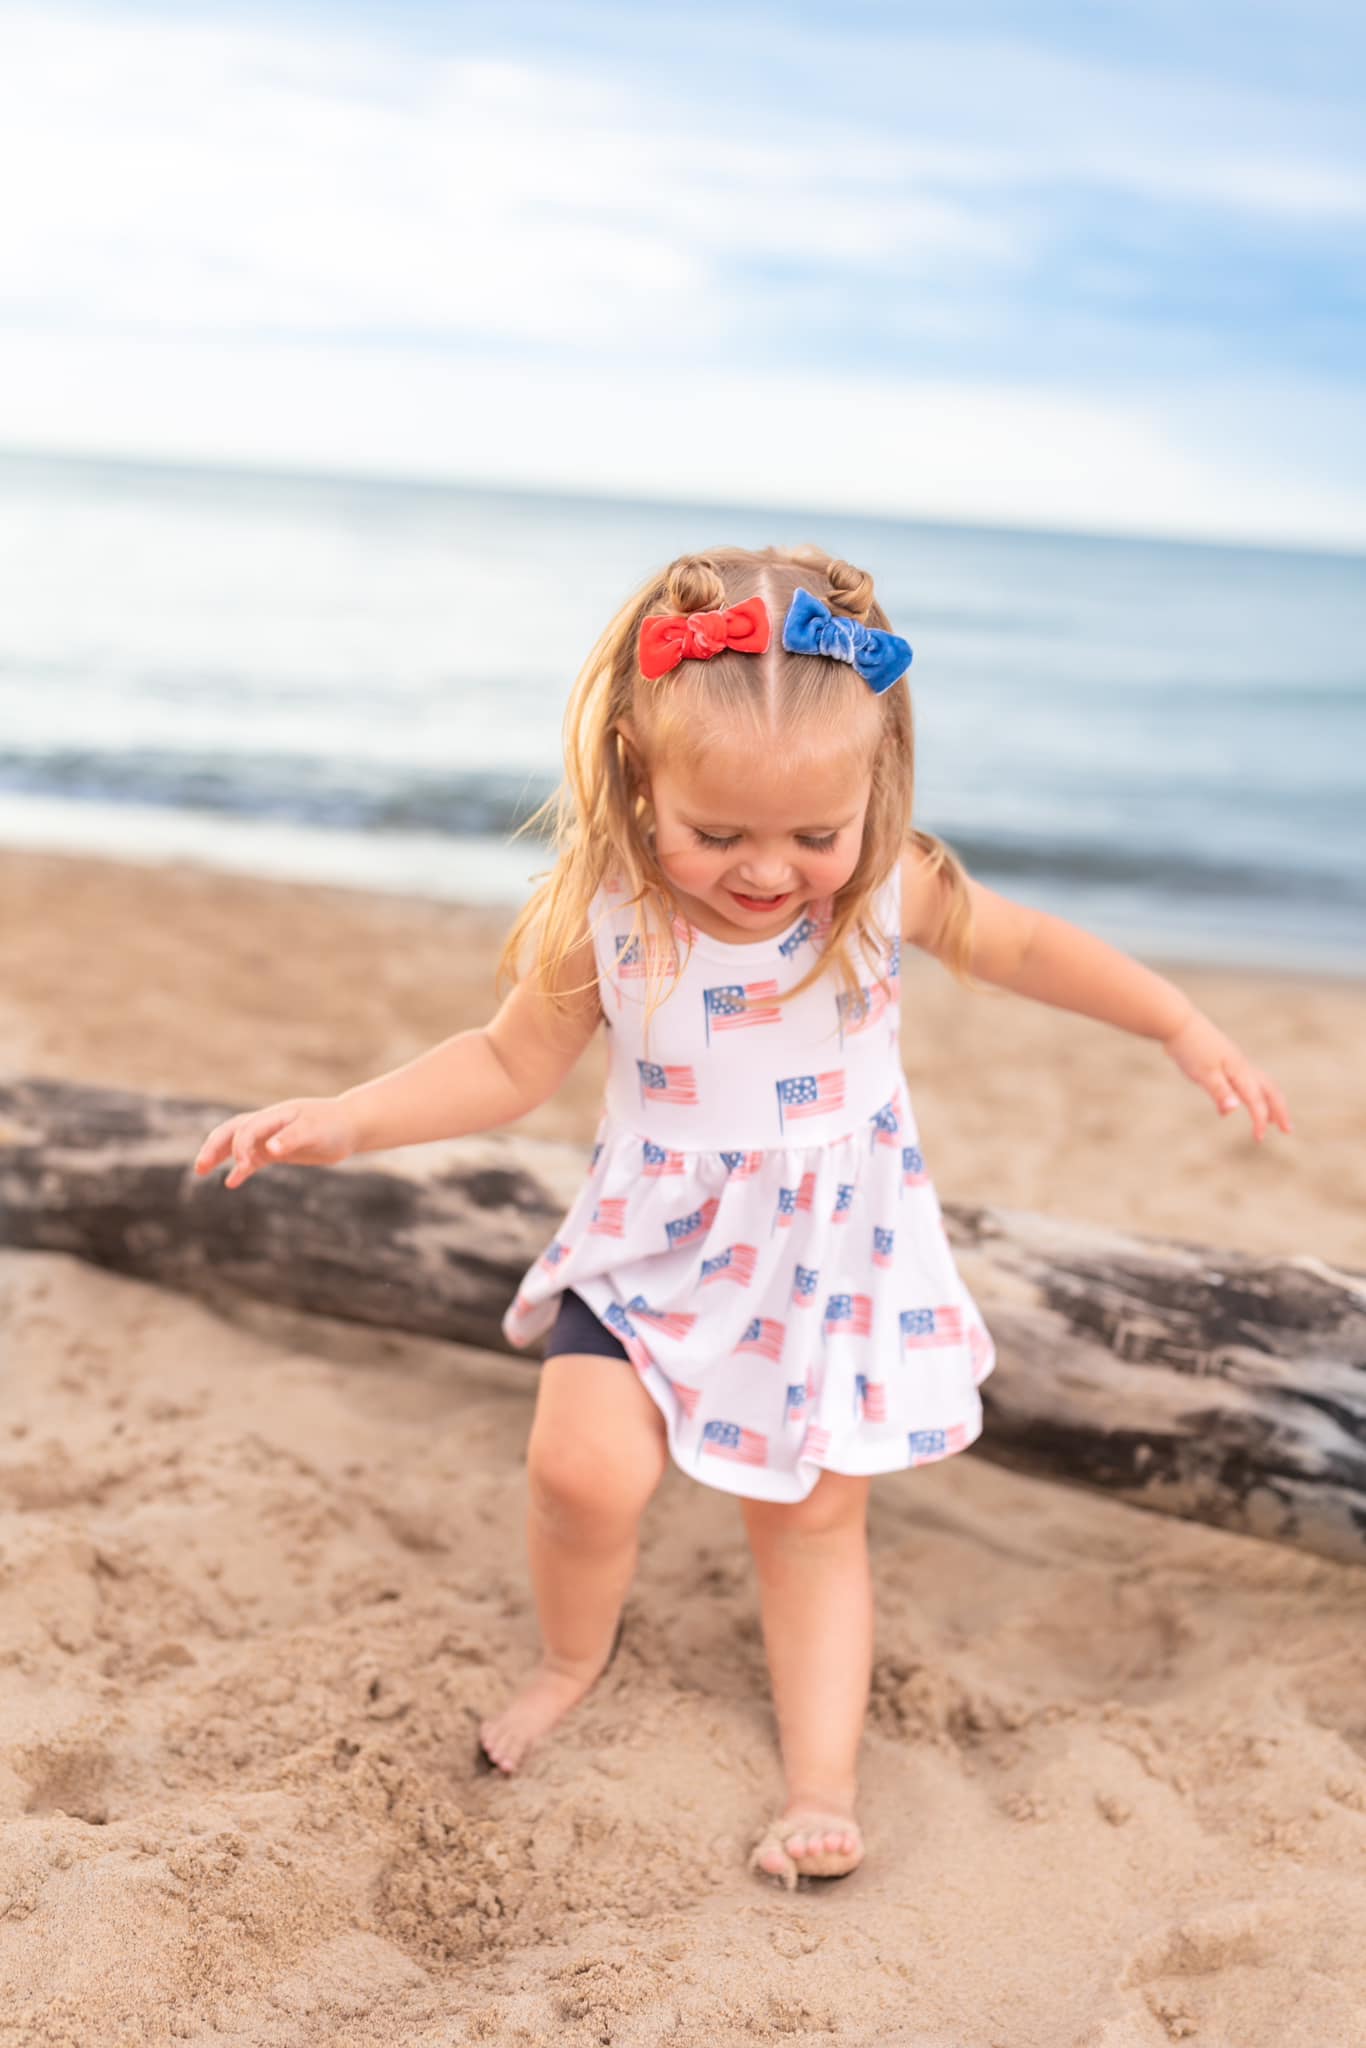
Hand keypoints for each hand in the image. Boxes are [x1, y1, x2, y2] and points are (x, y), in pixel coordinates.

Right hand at [193, 1095, 360, 1189]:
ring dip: (219, 1155)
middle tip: (200, 1166)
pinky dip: (240, 1169)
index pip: (247, 1128)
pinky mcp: (278, 1149)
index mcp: (275, 1116)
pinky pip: (253, 1158)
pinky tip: (231, 1182)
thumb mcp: (315, 1132)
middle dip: (214, 1146)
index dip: (240, 1146)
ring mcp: (271, 1136)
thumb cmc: (334, 1127)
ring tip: (200, 1170)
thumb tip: (271, 1150)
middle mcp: (268, 1124)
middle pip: (232, 1131)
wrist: (351, 1126)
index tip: (243, 1165)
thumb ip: (292, 1139)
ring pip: (237, 1143)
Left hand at [1160, 1011, 1292, 1143]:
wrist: (1178, 1023)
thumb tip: (1231, 1110)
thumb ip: (1218, 1092)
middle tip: (1289, 1129)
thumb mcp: (1202, 1074)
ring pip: (1261, 1083)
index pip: (1256, 1101)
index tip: (1259, 1139)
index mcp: (1239, 1071)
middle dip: (1280, 1110)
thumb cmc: (1189, 1048)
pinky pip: (1247, 1079)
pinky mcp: (1226, 1060)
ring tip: (1274, 1119)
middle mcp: (1243, 1066)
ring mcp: (1235, 1062)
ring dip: (1270, 1101)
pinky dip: (1254, 1093)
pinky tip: (1241, 1102)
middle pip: (1269, 1090)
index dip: (1260, 1120)